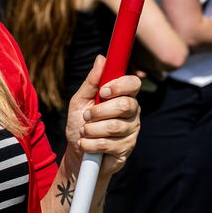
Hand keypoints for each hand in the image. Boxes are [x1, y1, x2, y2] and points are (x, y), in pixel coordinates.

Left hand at [63, 56, 141, 177]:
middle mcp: (132, 111)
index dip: (120, 85)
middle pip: (125, 105)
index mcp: (123, 95)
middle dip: (99, 111)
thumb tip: (101, 58)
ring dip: (91, 129)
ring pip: (114, 126)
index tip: (103, 91)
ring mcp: (131, 131)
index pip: (134, 83)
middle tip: (86, 116)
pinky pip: (109, 144)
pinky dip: (91, 144)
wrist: (77, 153)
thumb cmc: (80, 123)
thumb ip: (91, 81)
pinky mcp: (127, 149)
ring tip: (84, 131)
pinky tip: (87, 144)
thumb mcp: (80, 100)